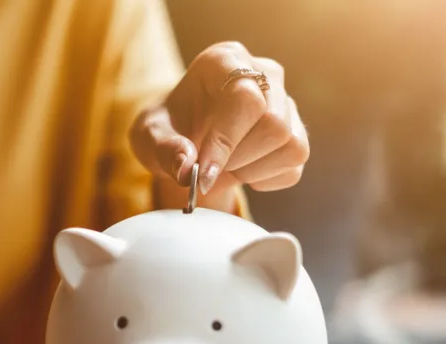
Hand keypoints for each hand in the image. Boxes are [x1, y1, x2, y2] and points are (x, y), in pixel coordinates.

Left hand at [129, 42, 308, 205]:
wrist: (185, 140)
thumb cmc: (168, 130)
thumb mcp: (149, 137)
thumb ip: (164, 150)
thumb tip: (186, 168)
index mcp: (224, 60)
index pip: (244, 98)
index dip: (226, 140)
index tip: (203, 172)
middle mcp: (264, 73)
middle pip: (274, 124)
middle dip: (237, 157)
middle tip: (208, 165)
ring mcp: (286, 102)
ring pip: (291, 145)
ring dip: (250, 169)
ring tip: (223, 164)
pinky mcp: (296, 131)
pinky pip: (294, 166)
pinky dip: (264, 180)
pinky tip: (241, 169)